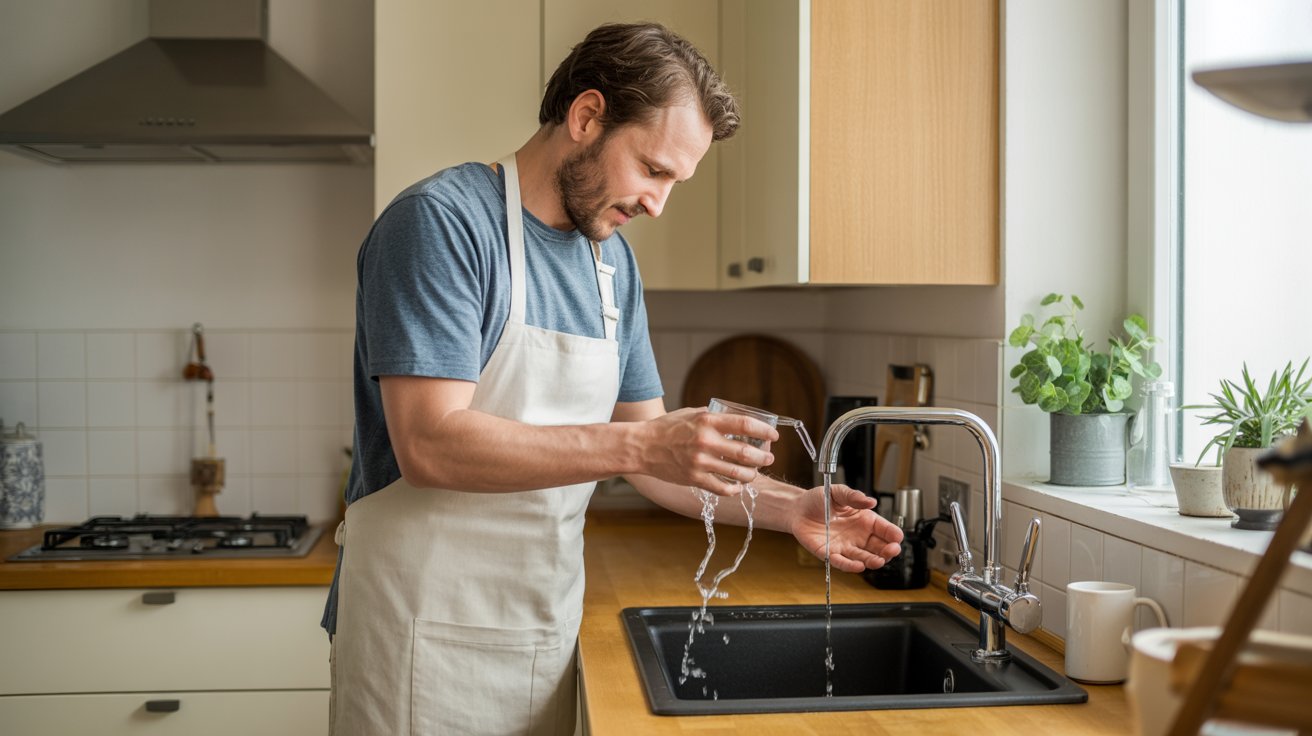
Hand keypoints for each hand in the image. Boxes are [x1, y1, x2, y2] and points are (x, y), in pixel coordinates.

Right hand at [638, 407, 778, 496]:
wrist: (642, 447)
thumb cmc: (667, 428)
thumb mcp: (691, 414)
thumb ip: (713, 418)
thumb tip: (737, 420)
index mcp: (707, 421)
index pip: (745, 424)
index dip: (764, 431)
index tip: (773, 436)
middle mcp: (705, 442)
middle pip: (745, 452)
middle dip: (763, 457)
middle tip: (768, 457)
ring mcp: (700, 463)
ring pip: (737, 473)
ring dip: (752, 474)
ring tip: (755, 472)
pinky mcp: (694, 479)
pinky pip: (722, 488)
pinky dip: (734, 489)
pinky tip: (738, 486)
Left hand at [790, 483, 903, 571]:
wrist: (798, 508)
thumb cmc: (819, 499)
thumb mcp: (837, 492)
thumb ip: (853, 496)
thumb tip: (870, 501)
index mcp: (864, 520)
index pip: (884, 529)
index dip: (893, 534)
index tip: (897, 537)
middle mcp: (858, 536)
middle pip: (879, 547)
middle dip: (888, 551)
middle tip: (892, 551)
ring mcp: (845, 547)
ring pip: (864, 558)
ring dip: (872, 561)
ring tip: (878, 561)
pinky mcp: (830, 554)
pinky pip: (842, 562)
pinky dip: (850, 566)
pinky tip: (858, 566)